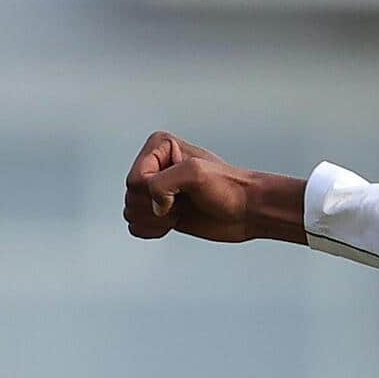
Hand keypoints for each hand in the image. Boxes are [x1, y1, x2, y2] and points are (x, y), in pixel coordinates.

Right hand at [123, 131, 271, 242]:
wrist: (247, 210)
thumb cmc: (230, 188)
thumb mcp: (195, 174)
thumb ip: (162, 183)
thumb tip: (153, 207)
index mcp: (160, 147)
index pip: (134, 180)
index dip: (156, 193)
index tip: (183, 192)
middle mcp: (154, 166)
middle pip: (131, 197)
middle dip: (157, 208)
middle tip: (185, 202)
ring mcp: (156, 190)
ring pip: (131, 212)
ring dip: (157, 220)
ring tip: (181, 211)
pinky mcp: (160, 211)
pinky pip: (137, 226)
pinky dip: (153, 230)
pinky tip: (175, 223)